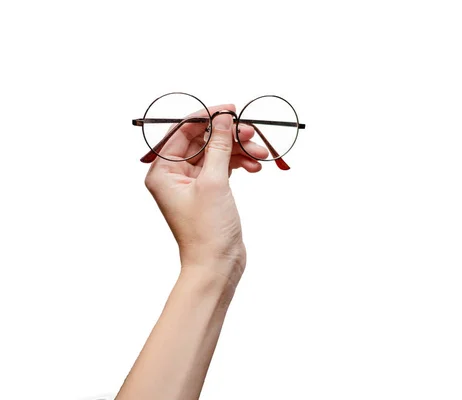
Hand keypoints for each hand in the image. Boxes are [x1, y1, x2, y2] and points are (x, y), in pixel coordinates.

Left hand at [143, 104, 267, 284]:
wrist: (216, 265)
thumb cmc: (207, 231)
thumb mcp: (214, 182)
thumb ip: (218, 146)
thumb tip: (222, 117)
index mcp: (163, 171)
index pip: (182, 131)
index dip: (207, 117)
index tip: (230, 109)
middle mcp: (174, 175)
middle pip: (202, 141)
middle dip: (228, 136)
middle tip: (251, 133)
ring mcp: (192, 184)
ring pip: (216, 154)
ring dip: (238, 151)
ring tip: (260, 154)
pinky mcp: (209, 192)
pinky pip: (223, 167)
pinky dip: (238, 164)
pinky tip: (254, 166)